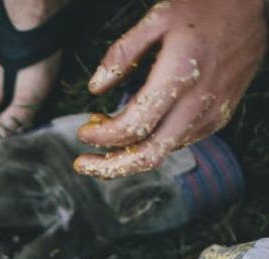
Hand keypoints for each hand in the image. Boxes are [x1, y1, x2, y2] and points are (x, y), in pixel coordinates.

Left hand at [73, 0, 266, 178]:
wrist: (251, 5)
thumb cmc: (205, 6)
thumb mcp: (157, 17)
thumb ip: (122, 53)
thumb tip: (95, 88)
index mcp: (179, 77)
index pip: (133, 126)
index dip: (102, 136)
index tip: (83, 131)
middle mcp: (198, 103)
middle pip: (148, 156)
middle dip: (110, 167)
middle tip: (84, 164)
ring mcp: (211, 114)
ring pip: (164, 152)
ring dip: (129, 153)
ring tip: (106, 137)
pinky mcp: (219, 118)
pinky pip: (180, 141)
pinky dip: (153, 142)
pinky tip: (138, 128)